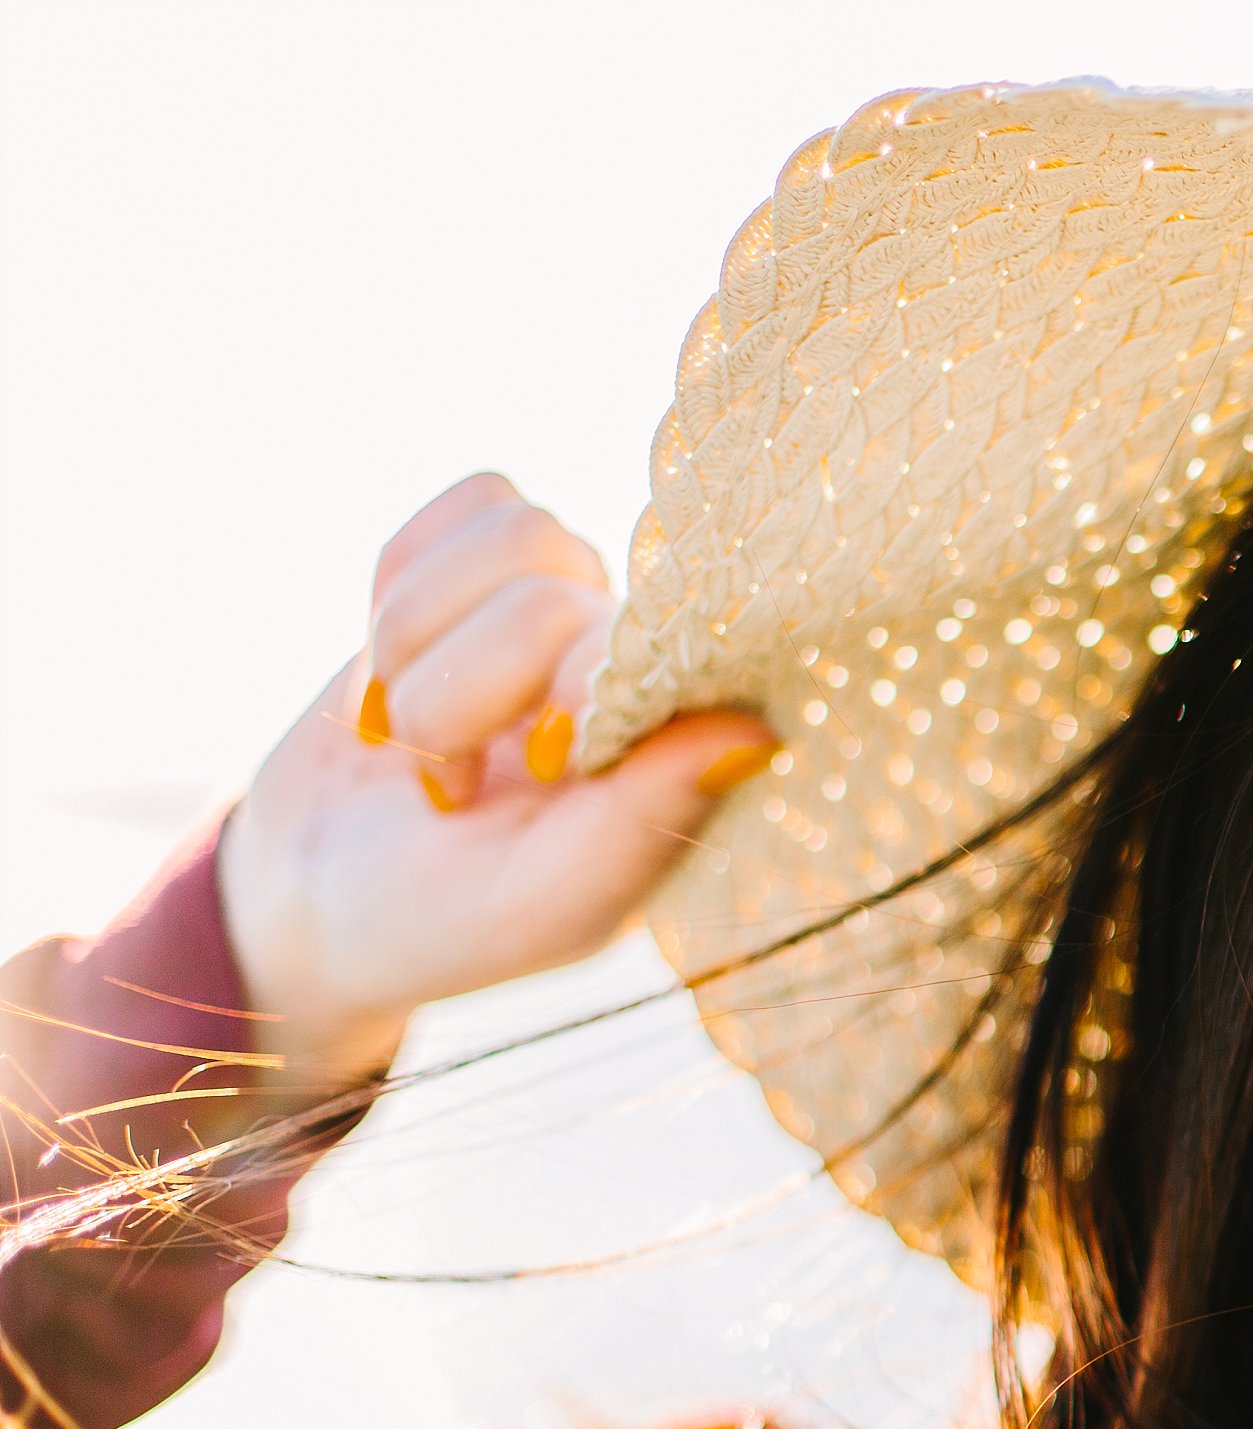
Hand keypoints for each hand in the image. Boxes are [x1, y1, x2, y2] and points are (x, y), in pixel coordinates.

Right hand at [218, 474, 777, 1087]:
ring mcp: (575, 607)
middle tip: (444, 787)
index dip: (562, 695)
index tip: (530, 777)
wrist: (318, 899)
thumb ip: (644, 823)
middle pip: (550, 592)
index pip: (648, 650)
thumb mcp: (542, 904)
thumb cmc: (446, 921)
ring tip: (414, 731)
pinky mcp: (497, 568)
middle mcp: (645, 671)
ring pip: (513, 527)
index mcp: (682, 754)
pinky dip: (398, 585)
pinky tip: (393, 668)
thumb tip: (753, 733)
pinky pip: (466, 502)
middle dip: (454, 695)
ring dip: (415, 637)